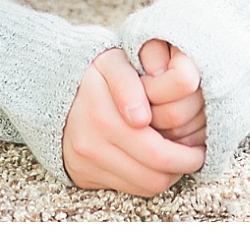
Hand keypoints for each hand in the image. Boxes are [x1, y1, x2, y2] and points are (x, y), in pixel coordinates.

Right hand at [62, 46, 204, 195]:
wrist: (49, 87)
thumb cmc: (92, 71)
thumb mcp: (111, 60)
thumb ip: (129, 82)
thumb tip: (141, 118)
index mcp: (103, 116)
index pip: (157, 153)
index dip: (187, 155)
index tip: (200, 146)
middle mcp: (92, 145)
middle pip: (152, 175)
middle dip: (181, 168)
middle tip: (196, 155)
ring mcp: (86, 163)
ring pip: (141, 186)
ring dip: (166, 176)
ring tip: (177, 157)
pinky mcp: (83, 175)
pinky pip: (125, 188)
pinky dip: (145, 178)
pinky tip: (153, 161)